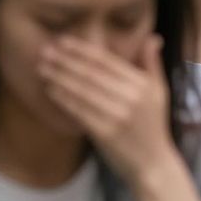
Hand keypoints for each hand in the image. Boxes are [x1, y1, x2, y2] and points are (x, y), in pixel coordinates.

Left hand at [40, 34, 175, 185]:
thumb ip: (151, 64)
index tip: (62, 41)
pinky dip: (63, 98)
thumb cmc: (153, 125)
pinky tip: (50, 90)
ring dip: (59, 77)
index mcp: (143, 85)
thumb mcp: (159, 92)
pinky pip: (78, 111)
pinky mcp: (105, 133)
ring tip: (42, 68)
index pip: (106, 61)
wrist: (153, 164)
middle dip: (64, 61)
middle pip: (91, 74)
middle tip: (44, 51)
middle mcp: (132, 98)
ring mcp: (118, 116)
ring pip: (82, 90)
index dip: (82, 49)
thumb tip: (153, 37)